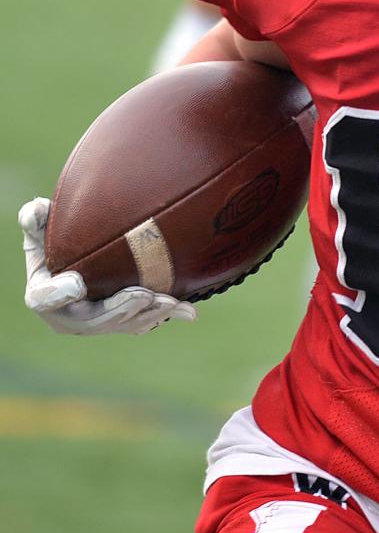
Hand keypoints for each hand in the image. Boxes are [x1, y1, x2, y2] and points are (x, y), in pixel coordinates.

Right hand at [22, 197, 196, 333]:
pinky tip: (188, 312)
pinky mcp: (123, 320)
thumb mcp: (41, 225)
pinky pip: (145, 321)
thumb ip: (35, 217)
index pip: (44, 299)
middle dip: (120, 309)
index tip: (76, 284)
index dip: (58, 296)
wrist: (85, 254)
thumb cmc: (59, 239)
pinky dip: (167, 316)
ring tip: (169, 302)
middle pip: (93, 320)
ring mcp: (98, 322)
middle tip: (143, 294)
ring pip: (124, 324)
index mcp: (43, 294)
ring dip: (148, 314)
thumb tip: (36, 209)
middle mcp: (69, 317)